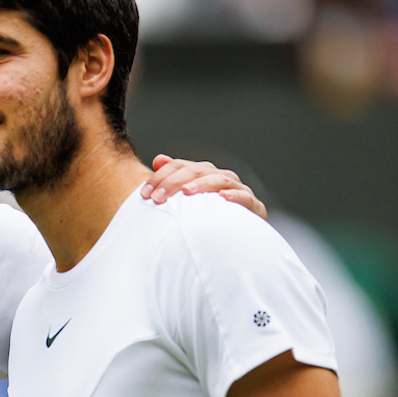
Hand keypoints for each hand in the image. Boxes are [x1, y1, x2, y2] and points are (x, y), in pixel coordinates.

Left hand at [141, 155, 266, 220]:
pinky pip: (245, 198)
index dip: (160, 177)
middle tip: (158, 198)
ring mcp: (239, 189)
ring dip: (202, 184)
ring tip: (187, 192)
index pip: (180, 166)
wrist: (241, 237)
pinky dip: (235, 196)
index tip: (143, 194)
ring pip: (220, 179)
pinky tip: (223, 198)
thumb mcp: (188, 199)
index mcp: (205, 173)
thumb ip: (173, 179)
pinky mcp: (254, 206)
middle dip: (174, 182)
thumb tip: (158, 159)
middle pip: (197, 170)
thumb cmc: (209, 216)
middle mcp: (222, 177)